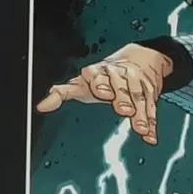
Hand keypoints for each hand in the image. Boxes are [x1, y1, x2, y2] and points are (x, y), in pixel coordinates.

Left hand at [36, 43, 172, 144]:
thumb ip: (62, 93)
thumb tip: (41, 105)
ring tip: (140, 127)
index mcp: (100, 72)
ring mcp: (137, 83)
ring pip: (139, 97)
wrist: (141, 58)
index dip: (101, 84)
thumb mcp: (83, 83)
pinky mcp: (151, 92)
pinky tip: (150, 135)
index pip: (100, 75)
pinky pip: (152, 108)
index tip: (102, 92)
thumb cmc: (105, 76)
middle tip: (124, 109)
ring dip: (140, 113)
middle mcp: (120, 75)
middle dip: (123, 97)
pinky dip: (152, 123)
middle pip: (122, 86)